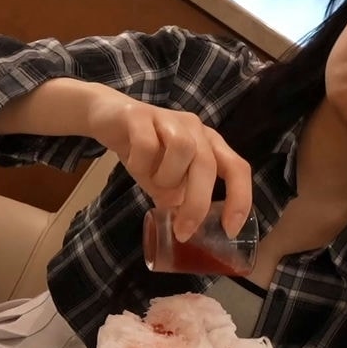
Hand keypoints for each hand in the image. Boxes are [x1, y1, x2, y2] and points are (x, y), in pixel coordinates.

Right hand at [87, 88, 251, 241]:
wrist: (107, 117)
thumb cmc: (144, 152)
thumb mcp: (165, 180)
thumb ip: (179, 200)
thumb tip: (188, 231)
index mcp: (209, 144)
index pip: (237, 168)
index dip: (240, 199)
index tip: (230, 230)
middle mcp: (195, 129)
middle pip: (207, 164)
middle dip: (197, 203)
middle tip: (182, 231)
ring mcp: (169, 119)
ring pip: (181, 149)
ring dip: (166, 177)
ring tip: (151, 181)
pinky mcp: (140, 116)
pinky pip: (146, 143)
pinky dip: (140, 163)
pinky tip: (133, 163)